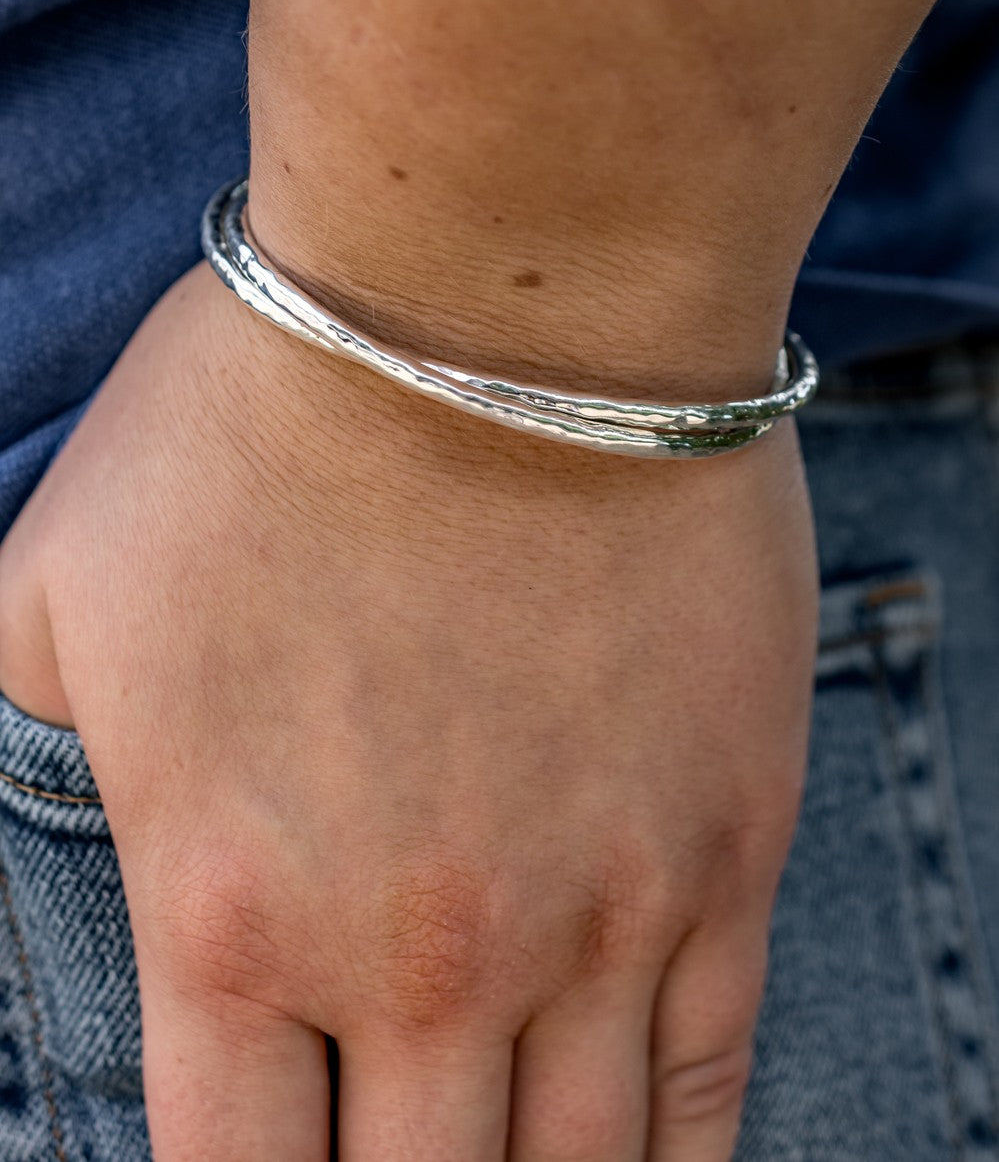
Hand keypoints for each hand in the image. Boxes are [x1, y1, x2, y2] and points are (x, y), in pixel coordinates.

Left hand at [0, 257, 816, 1160]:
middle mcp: (413, 955)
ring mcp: (591, 912)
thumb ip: (12, 742)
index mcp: (231, 911)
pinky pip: (706, 1079)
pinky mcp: (724, 846)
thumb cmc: (268, 411)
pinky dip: (672, 1160)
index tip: (280, 1155)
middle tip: (390, 1145)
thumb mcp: (60, 575)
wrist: (501, 300)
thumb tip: (9, 812)